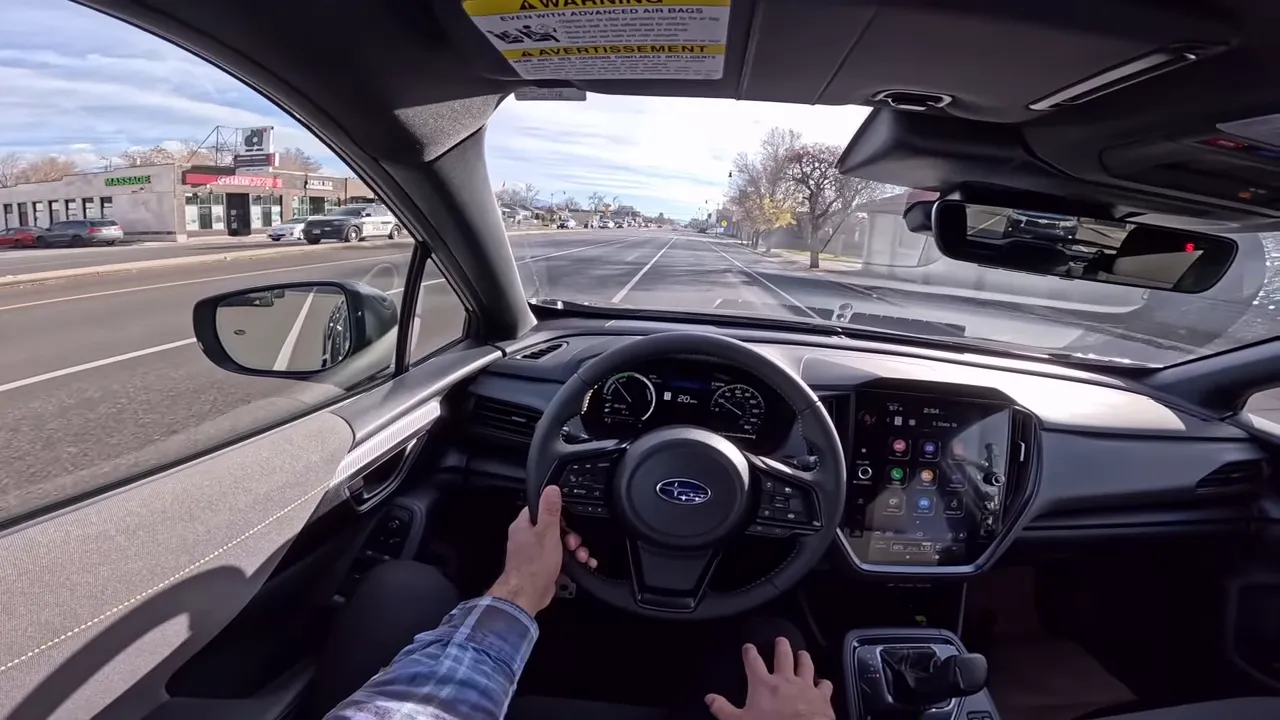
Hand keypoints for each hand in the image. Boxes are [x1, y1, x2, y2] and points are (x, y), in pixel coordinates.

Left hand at [487, 485, 595, 615]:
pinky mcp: (541, 567)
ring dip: (573, 549)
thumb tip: (551, 489)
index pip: (539, 508)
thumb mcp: (547, 532)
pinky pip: (559, 559)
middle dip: (569, 534)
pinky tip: (580, 564)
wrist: (527, 596)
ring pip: (558, 544)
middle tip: (574, 542)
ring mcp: (533, 554)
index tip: (567, 518)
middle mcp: (526, 538)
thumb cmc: (533, 565)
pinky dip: (571, 561)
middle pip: (553, 528)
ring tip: (580, 555)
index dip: (556, 511)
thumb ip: (550, 510)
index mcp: (523, 526)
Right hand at [706, 637, 834, 719]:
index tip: (748, 647)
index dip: (750, 653)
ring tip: (802, 653)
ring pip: (805, 665)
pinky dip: (823, 683)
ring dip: (803, 658)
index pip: (753, 662)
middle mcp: (785, 680)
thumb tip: (709, 698)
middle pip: (783, 656)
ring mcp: (805, 687)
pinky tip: (824, 682)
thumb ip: (723, 710)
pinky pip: (824, 685)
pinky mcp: (822, 697)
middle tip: (780, 640)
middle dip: (781, 646)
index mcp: (763, 685)